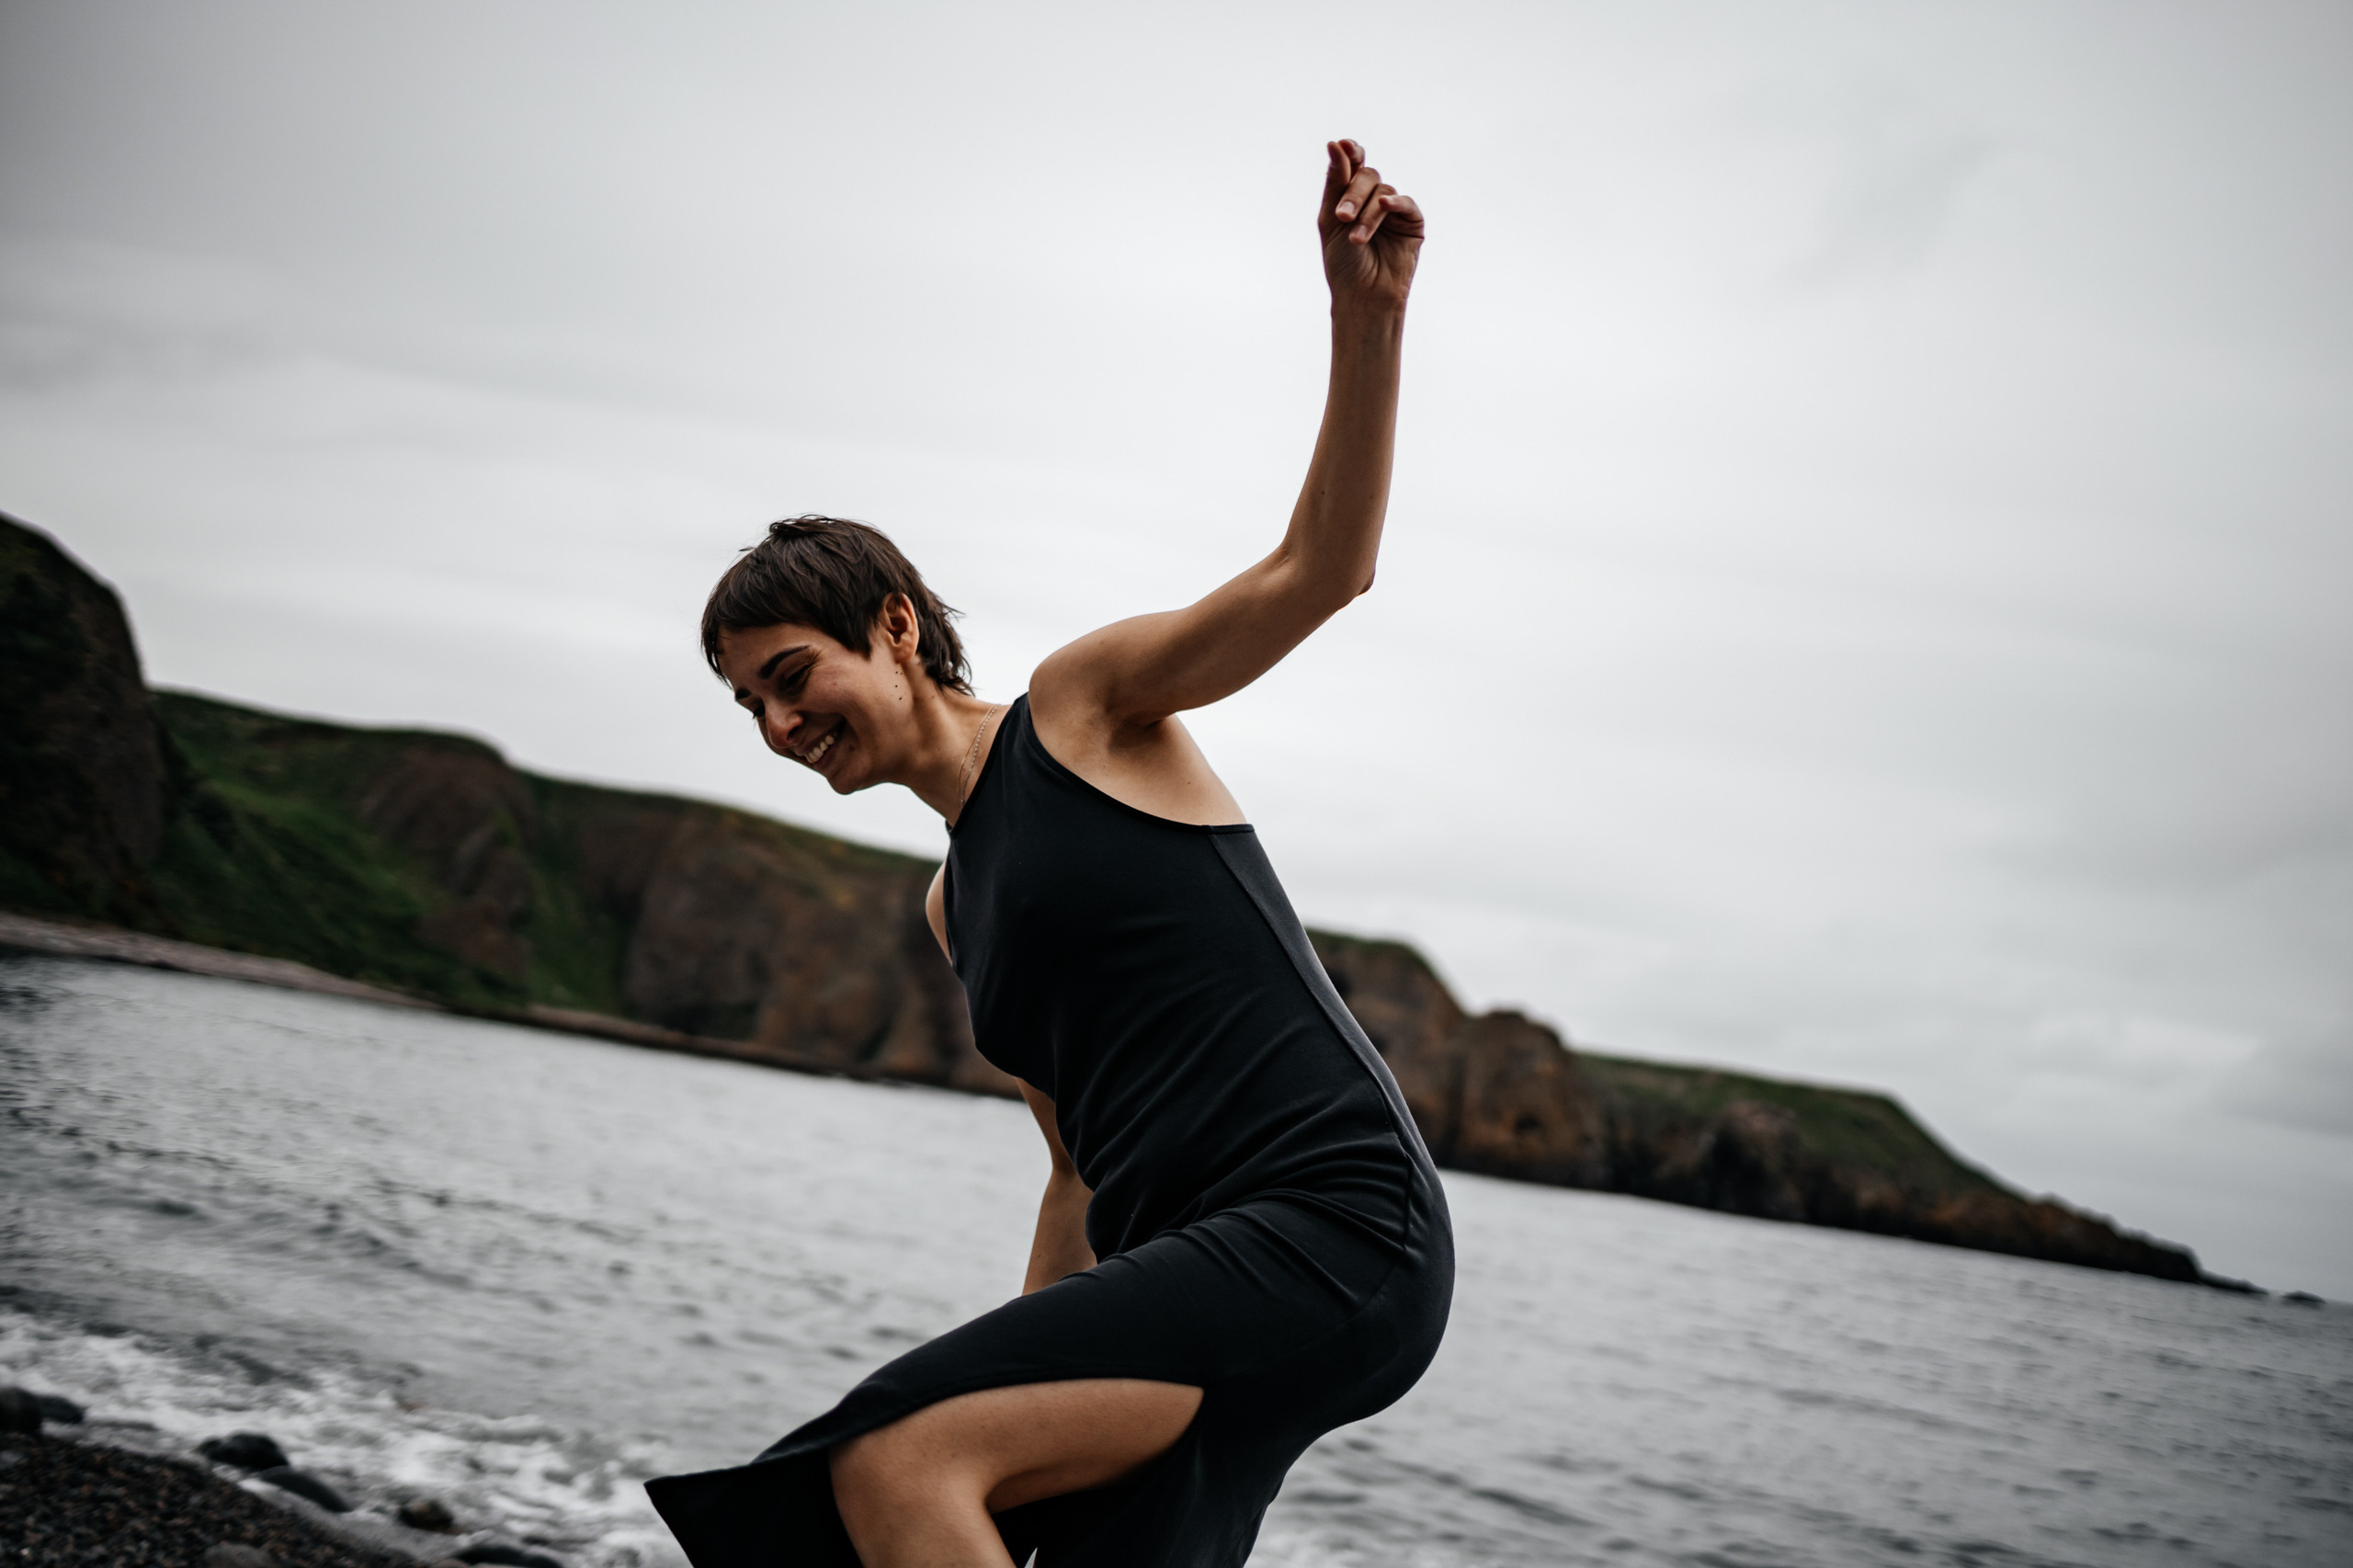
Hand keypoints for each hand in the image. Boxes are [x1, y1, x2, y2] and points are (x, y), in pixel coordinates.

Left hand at [1319, 139, 1421, 315]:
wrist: (1362, 297)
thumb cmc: (1343, 263)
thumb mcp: (1331, 220)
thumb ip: (1335, 182)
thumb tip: (1337, 143)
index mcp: (1350, 196)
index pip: (1353, 164)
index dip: (1350, 152)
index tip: (1343, 146)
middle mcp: (1373, 199)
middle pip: (1367, 176)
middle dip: (1353, 194)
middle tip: (1342, 217)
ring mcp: (1394, 210)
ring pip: (1383, 192)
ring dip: (1367, 215)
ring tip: (1356, 240)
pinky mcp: (1412, 223)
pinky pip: (1406, 204)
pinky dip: (1396, 203)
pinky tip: (1385, 206)